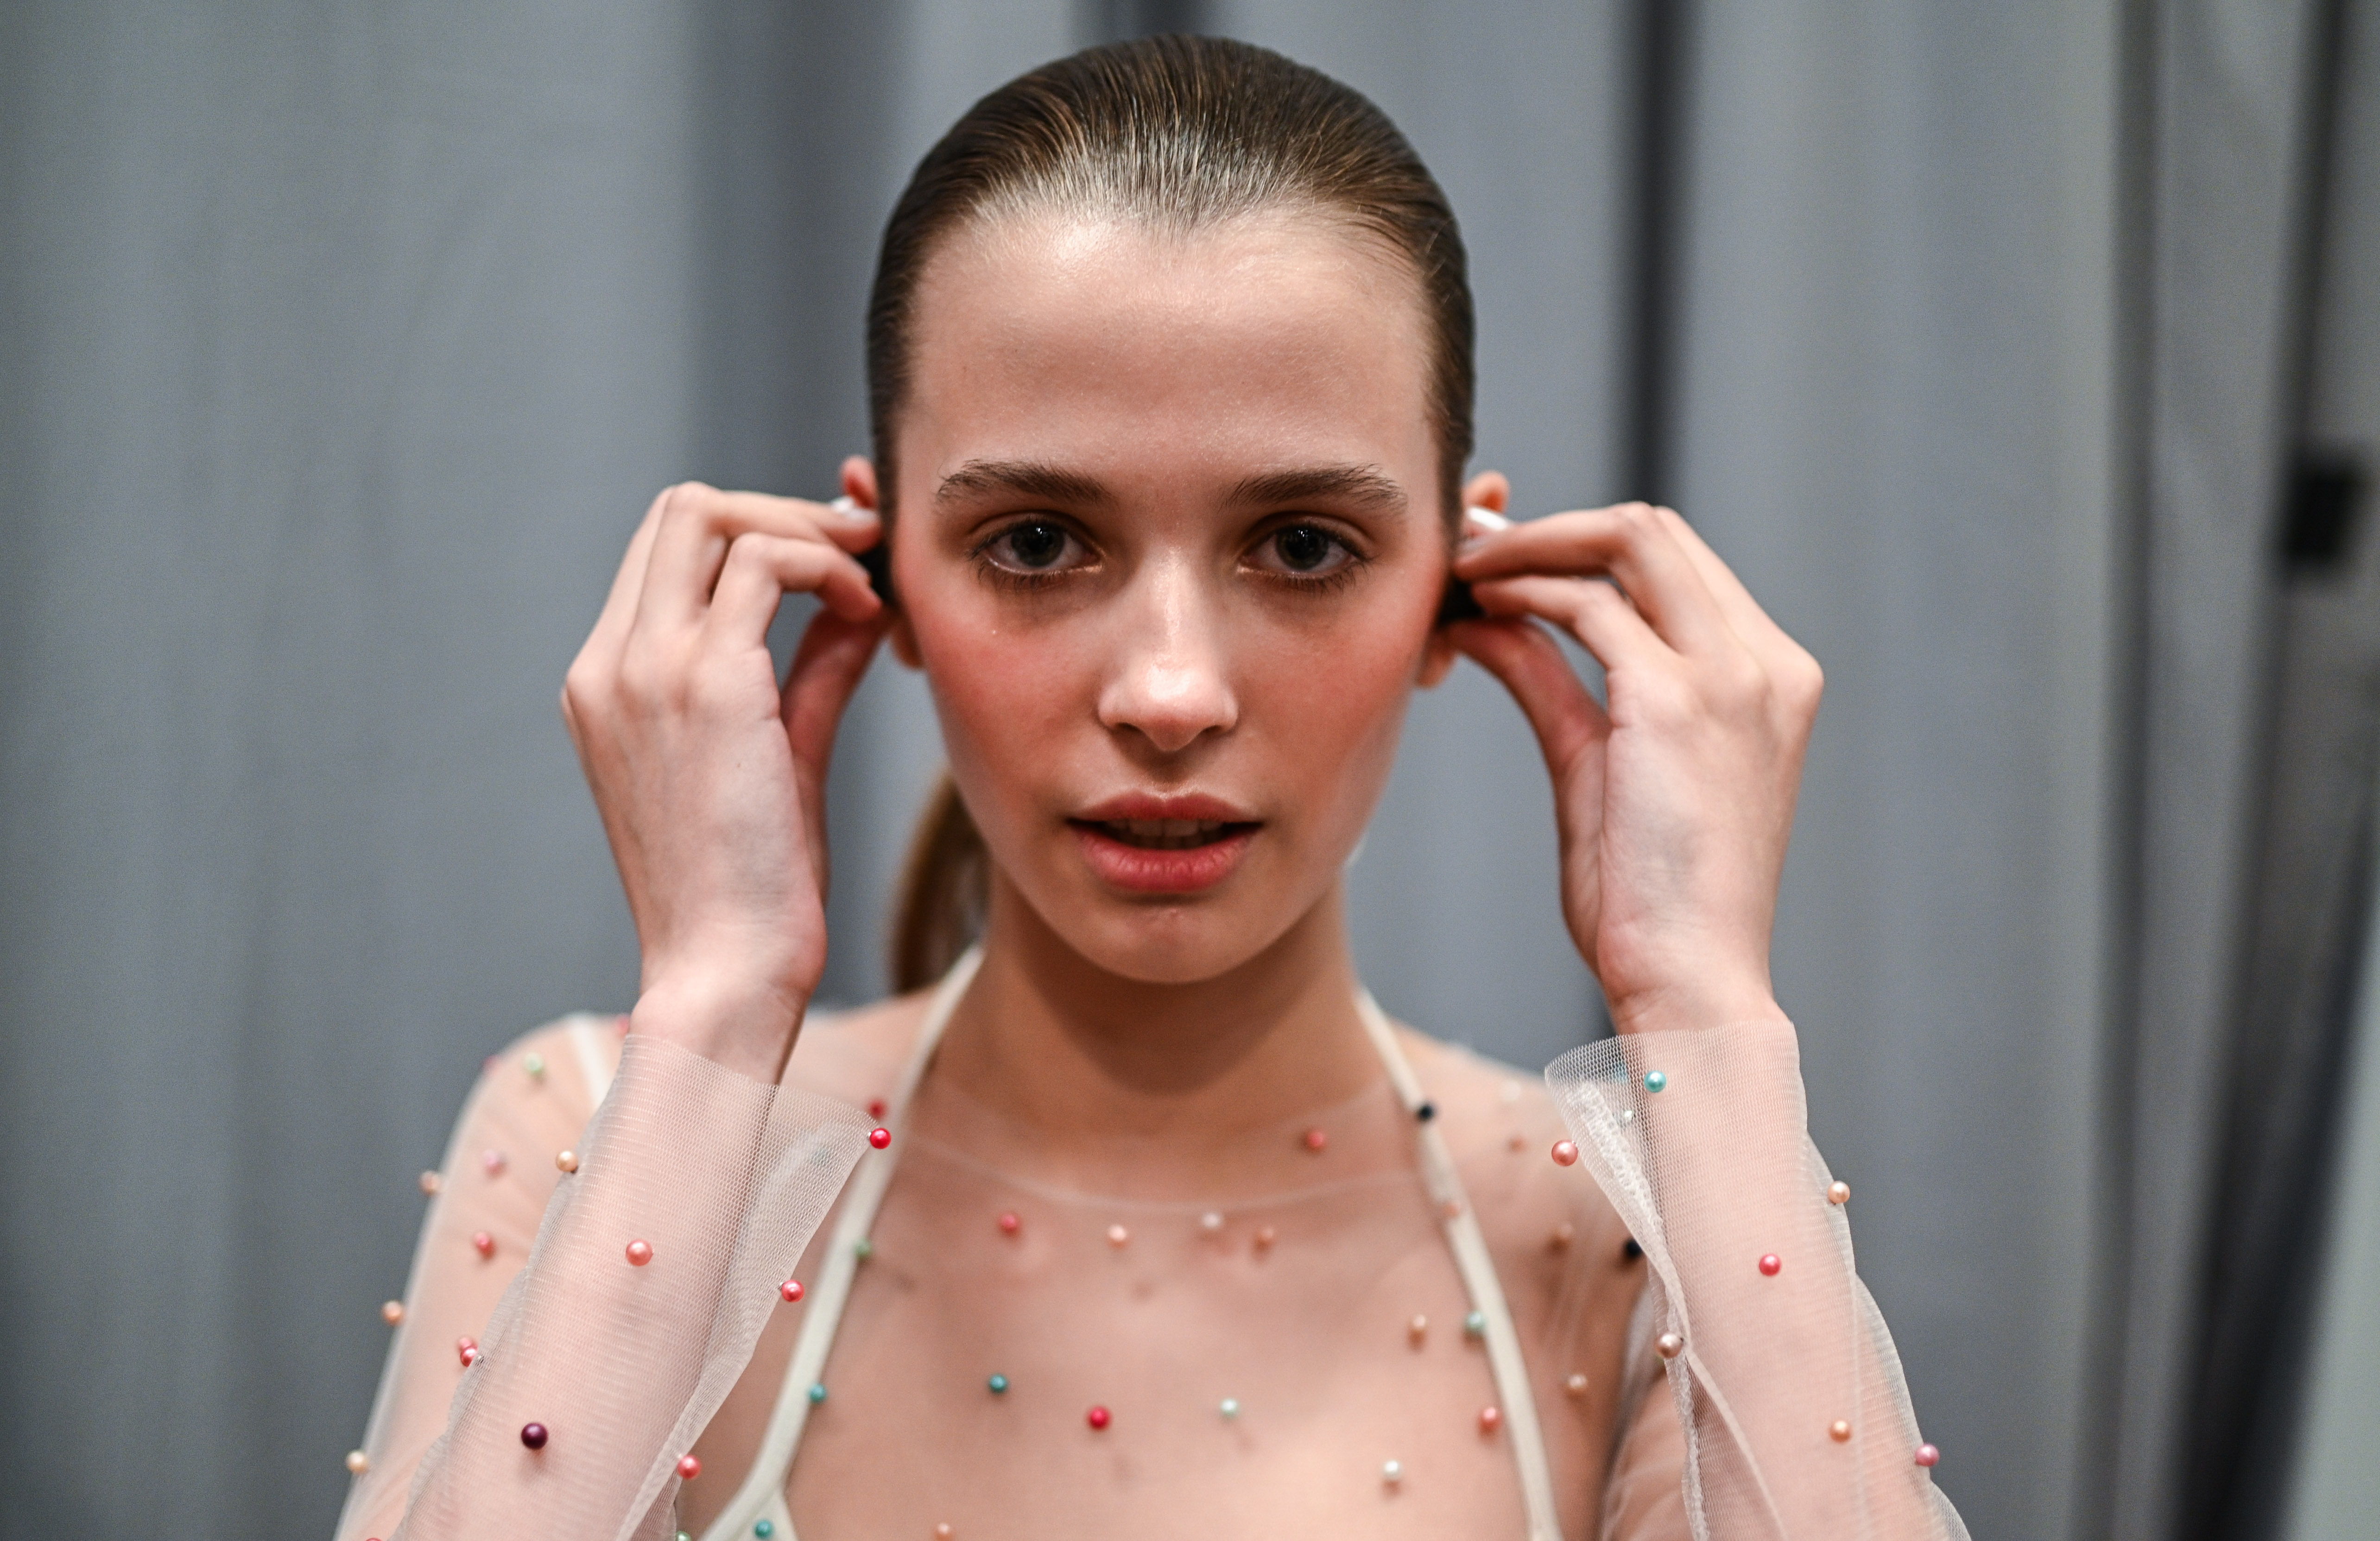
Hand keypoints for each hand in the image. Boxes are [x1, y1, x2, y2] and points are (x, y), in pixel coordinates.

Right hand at [560, 478, 886, 1078]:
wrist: (725, 971)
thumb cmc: (753, 888)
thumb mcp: (780, 755)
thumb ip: (810, 670)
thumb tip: (861, 603)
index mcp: (606, 684)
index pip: (667, 551)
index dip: (756, 530)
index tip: (832, 562)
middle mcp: (609, 665)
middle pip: (681, 510)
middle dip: (781, 510)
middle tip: (858, 550)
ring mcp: (645, 669)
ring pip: (711, 513)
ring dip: (806, 529)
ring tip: (867, 583)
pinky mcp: (706, 684)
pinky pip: (765, 562)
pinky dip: (826, 566)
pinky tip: (867, 613)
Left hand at [1449, 499, 1820, 1035]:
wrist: (1689, 980)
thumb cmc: (1650, 900)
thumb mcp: (1599, 768)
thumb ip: (1557, 686)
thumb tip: (1497, 622)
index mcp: (1770, 679)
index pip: (1675, 565)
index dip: (1583, 544)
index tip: (1506, 559)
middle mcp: (1766, 664)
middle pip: (1653, 533)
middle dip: (1552, 528)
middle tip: (1471, 549)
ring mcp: (1732, 676)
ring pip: (1626, 542)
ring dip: (1530, 546)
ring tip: (1462, 570)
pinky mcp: (1679, 702)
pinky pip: (1590, 607)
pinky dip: (1525, 591)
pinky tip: (1477, 608)